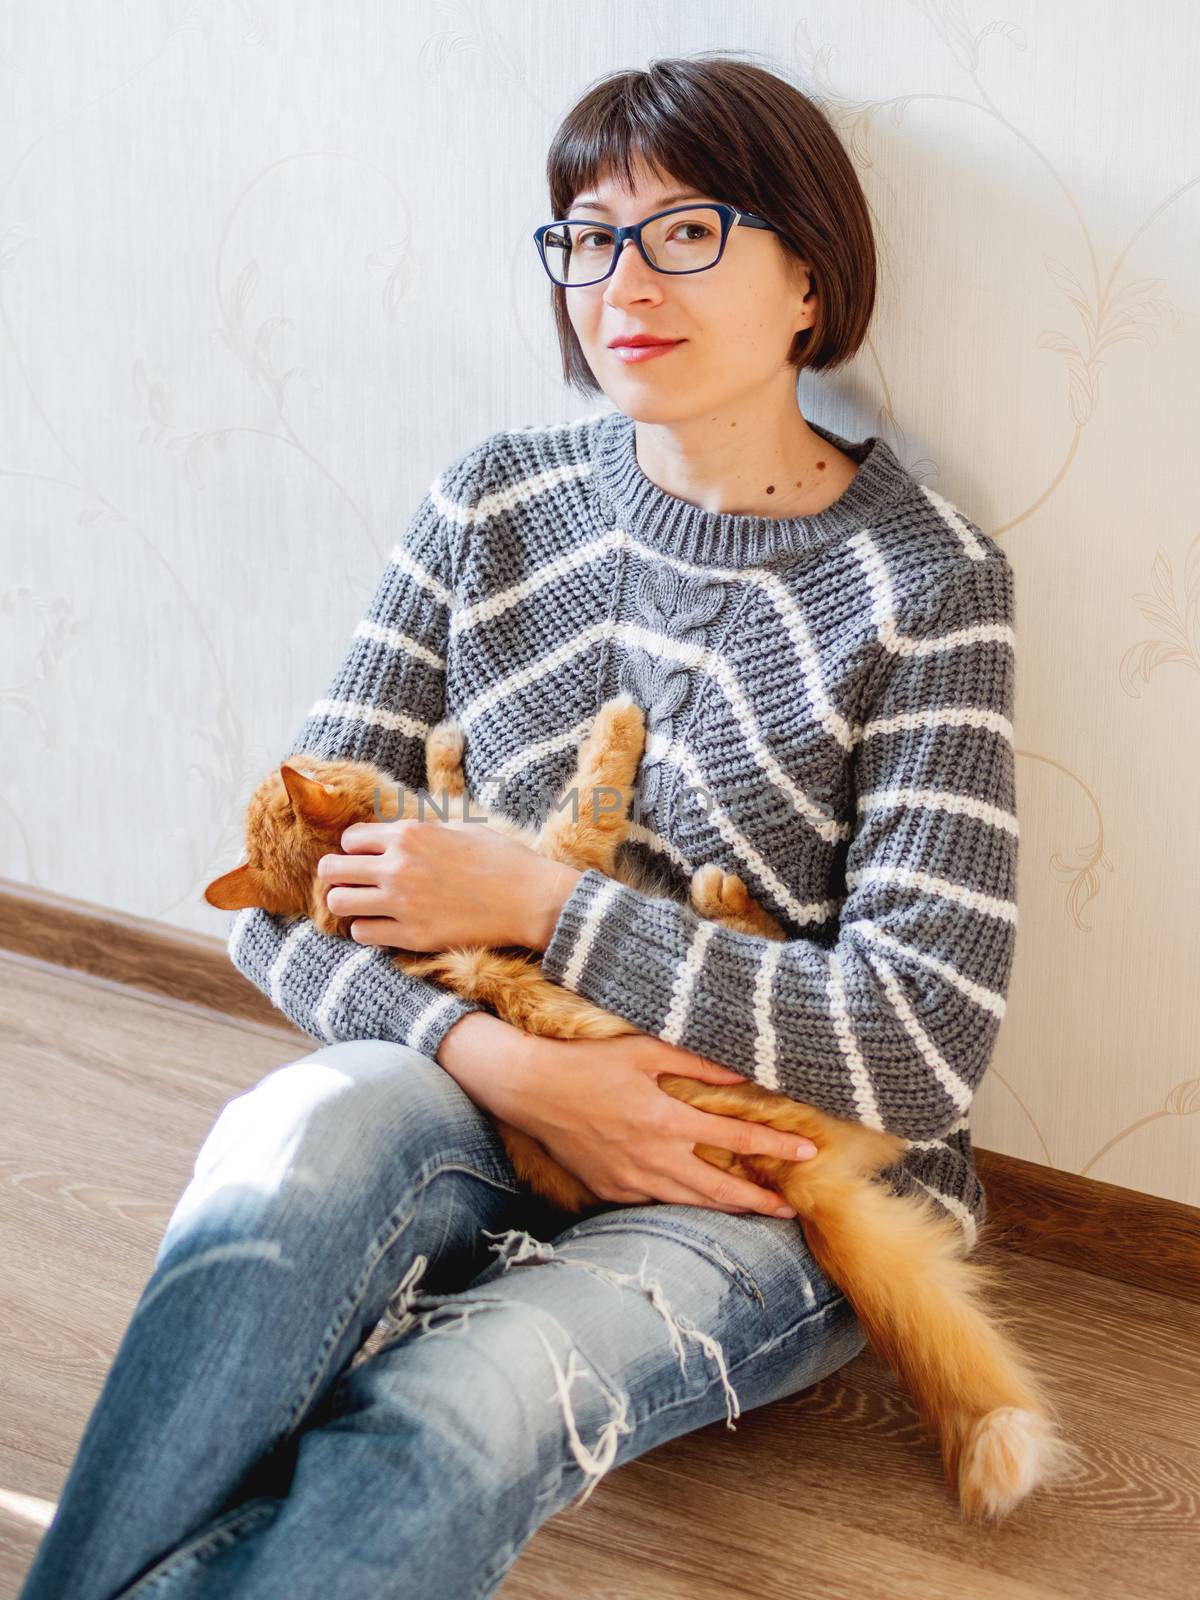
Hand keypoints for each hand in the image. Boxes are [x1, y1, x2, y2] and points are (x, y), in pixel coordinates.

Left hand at [316, 817, 579, 952]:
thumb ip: (422, 831)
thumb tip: (397, 834)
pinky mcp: (412, 935)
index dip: (354, 849)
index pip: (350, 839)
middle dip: (335, 876)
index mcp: (409, 834)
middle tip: (351, 883)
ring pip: (338, 904)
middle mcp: (397, 866)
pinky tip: (383, 927)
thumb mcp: (460, 827)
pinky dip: (367, 930)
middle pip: (331, 870)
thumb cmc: (502, 860)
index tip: (365, 858)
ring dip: (346, 904)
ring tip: (362, 906)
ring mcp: (401, 903)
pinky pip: (362, 934)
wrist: (530, 900)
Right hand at [507, 1032, 816, 1218]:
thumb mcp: (644, 1050)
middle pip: (720, 1188)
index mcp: (667, 1119)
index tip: (807, 1153)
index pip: (736, 1137)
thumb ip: (695, 1064)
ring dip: (726, 1208)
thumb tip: (740, 1072)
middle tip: (790, 1209)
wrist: (532, 1090)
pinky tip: (695, 1202)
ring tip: (755, 1212)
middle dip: (760, 1201)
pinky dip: (680, 1202)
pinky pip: (655, 1201)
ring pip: (690, 1203)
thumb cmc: (589, 1063)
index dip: (776, 1147)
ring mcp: (631, 1179)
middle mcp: (654, 1157)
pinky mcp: (612, 1190)